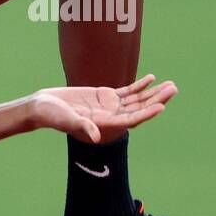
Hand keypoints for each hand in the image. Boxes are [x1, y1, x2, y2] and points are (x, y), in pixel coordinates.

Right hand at [30, 75, 176, 142]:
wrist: (42, 107)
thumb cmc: (51, 115)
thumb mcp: (66, 119)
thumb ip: (81, 126)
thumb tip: (96, 136)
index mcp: (104, 124)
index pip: (131, 119)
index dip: (146, 112)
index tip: (161, 105)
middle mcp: (110, 116)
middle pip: (139, 108)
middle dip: (157, 99)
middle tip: (173, 89)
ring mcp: (108, 106)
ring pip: (136, 100)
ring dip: (152, 93)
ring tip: (170, 84)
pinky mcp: (103, 96)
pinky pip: (126, 92)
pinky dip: (139, 86)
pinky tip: (151, 79)